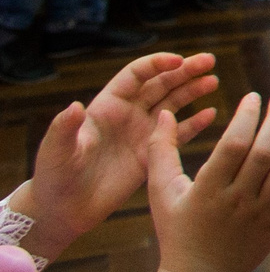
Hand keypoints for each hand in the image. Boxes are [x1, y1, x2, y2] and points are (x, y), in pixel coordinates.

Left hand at [6, 53, 221, 258]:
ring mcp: (141, 134)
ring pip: (172, 104)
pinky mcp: (151, 156)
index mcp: (107, 106)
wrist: (63, 210)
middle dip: (185, 71)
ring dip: (193, 91)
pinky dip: (195, 124)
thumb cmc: (54, 177)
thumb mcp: (56, 150)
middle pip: (161, 84)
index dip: (157, 64)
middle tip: (210, 61)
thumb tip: (74, 106)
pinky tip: (212, 114)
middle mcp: (127, 115)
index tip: (178, 60)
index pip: (136, 75)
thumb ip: (65, 128)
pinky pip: (177, 135)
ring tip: (214, 82)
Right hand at [147, 92, 269, 271]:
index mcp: (207, 191)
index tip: (253, 96)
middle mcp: (237, 201)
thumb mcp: (160, 192)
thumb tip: (164, 112)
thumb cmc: (177, 230)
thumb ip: (161, 151)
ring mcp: (261, 213)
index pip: (234, 144)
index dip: (247, 116)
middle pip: (265, 152)